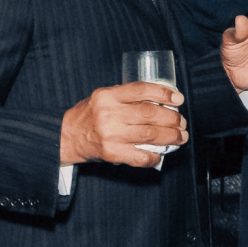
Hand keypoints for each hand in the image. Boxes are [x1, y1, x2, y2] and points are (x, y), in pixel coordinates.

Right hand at [60, 82, 187, 166]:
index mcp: (108, 96)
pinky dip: (154, 156)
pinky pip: (140, 156)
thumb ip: (127, 96)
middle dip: (172, 119)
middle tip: (182, 122)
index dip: (163, 93)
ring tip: (180, 136)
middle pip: (149, 114)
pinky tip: (161, 154)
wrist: (66, 137)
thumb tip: (162, 100)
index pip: (141, 90)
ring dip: (170, 136)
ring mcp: (111, 135)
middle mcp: (110, 114)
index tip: (178, 99)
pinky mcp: (112, 153)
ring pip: (150, 135)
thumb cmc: (89, 115)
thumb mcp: (104, 97)